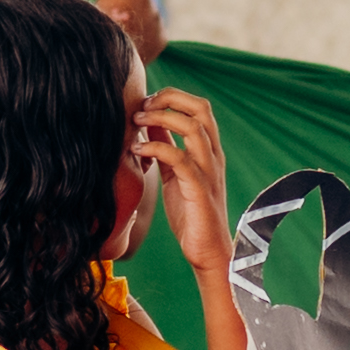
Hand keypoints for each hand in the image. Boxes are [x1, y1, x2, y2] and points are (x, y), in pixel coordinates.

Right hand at [90, 0, 169, 66]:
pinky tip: (137, 34)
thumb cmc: (102, 26)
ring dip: (143, 17)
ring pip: (151, 15)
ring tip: (129, 24)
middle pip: (145, 0)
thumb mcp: (100, 2)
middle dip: (135, 2)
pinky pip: (156, 31)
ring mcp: (159, 25)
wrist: (111, 57)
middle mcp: (153, 8)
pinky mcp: (162, 40)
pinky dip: (148, 32)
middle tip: (123, 9)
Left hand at [131, 84, 232, 285]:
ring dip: (161, 118)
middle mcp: (213, 156)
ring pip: (193, 128)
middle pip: (201, 109)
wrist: (208, 252)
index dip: (173, 98)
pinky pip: (180, 159)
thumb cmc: (191, 214)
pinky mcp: (199, 189)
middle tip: (143, 106)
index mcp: (209, 150)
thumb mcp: (174, 174)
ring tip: (136, 121)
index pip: (199, 108)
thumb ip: (166, 148)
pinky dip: (156, 149)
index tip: (146, 103)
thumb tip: (148, 124)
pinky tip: (137, 151)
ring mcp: (208, 171)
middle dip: (170, 98)